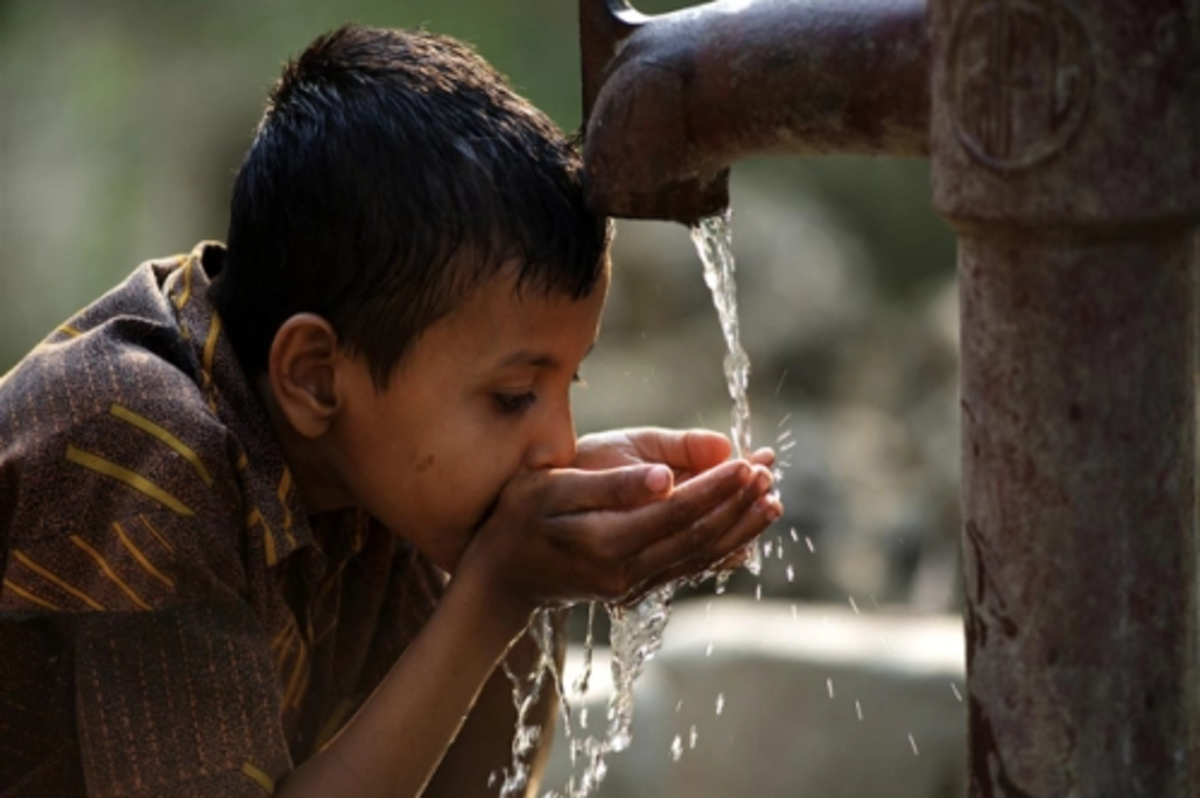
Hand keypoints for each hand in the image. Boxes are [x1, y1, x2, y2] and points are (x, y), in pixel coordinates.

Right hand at [457, 433, 781, 619]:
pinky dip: (722, 549)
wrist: (501, 573)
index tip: (750, 462)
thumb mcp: (552, 486)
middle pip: (699, 537)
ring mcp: (632, 586)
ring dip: (740, 528)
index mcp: (606, 542)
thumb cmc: (519, 515)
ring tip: (772, 501)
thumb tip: (664, 478)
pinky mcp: (636, 588)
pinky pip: (688, 569)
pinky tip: (745, 533)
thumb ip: (611, 485)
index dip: (719, 487)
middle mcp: (625, 573)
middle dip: (739, 504)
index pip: (679, 512)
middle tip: (771, 472)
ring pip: (699, 557)